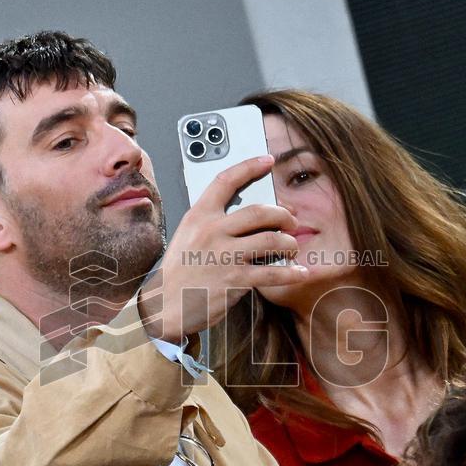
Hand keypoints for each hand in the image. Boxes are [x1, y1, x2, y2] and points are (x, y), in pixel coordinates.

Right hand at [139, 155, 308, 341]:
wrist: (165, 305)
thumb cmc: (178, 273)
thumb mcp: (187, 236)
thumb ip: (212, 223)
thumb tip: (246, 218)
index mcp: (199, 216)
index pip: (226, 181)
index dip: (250, 167)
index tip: (268, 161)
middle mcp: (212, 231)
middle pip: (259, 211)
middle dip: (283, 215)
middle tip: (290, 222)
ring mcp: (224, 255)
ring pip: (271, 239)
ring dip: (289, 243)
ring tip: (292, 247)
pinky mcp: (235, 279)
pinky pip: (272, 272)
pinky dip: (291, 272)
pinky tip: (300, 271)